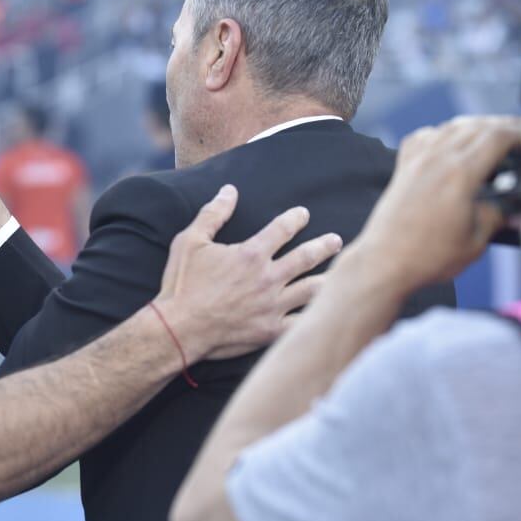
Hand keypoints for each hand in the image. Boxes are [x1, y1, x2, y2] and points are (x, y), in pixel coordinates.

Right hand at [156, 185, 342, 360]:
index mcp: (252, 254)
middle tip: (336, 240)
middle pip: (307, 257)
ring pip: (312, 290)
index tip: (303, 214)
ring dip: (328, 279)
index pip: (283, 228)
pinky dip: (316, 317)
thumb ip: (213, 214)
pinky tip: (326, 313)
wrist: (178, 328)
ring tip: (341, 275)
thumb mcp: (190, 241)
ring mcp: (272, 306)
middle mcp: (268, 278)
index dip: (296, 218)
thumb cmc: (182, 284)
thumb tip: (229, 190)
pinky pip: (301, 323)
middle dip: (324, 246)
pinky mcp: (270, 330)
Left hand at [349, 115, 520, 288]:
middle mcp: (437, 159)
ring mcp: (417, 160)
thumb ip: (498, 216)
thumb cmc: (426, 257)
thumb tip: (512, 207)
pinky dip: (444, 133)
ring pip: (453, 126)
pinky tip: (452, 143)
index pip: (497, 136)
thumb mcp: (476, 241)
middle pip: (478, 125)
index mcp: (459, 174)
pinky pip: (426, 136)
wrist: (384, 263)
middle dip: (504, 126)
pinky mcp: (404, 167)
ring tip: (493, 138)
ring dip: (477, 126)